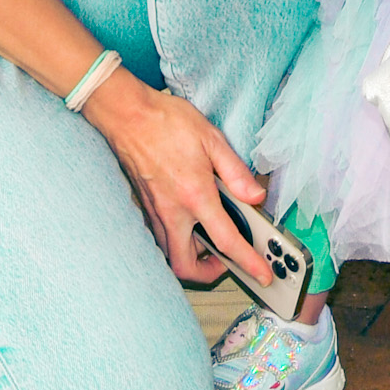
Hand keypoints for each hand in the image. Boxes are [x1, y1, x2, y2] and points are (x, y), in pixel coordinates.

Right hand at [82, 70, 270, 284]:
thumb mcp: (212, 140)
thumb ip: (236, 173)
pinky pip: (161, 238)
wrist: (128, 115)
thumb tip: (256, 197)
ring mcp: (155, 213)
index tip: (262, 274)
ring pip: (171, 254)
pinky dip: (177, 241)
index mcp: (195, 196)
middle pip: (186, 267)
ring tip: (211, 238)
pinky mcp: (145, 207)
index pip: (226, 241)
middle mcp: (172, 213)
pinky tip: (190, 220)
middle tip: (228, 259)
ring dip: (192, 257)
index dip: (248, 262)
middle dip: (208, 273)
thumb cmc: (168, 123)